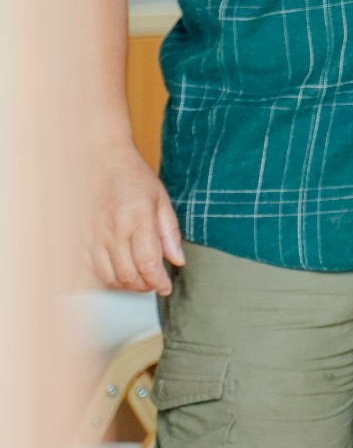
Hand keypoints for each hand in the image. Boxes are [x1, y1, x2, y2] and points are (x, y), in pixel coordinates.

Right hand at [86, 141, 183, 295]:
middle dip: (144, 286)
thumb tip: (178, 261)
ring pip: (108, 277)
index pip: (147, 264)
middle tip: (154, 282)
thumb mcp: (161, 200)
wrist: (100, 160)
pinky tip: (119, 268)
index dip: (158, 282)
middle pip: (127, 276)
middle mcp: (112, 230)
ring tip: (139, 277)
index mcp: (137, 218)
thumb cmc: (133, 177)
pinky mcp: (79, 238)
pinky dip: (107, 275)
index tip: (165, 287)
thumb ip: (170, 233)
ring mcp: (92, 235)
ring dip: (126, 284)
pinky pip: (91, 269)